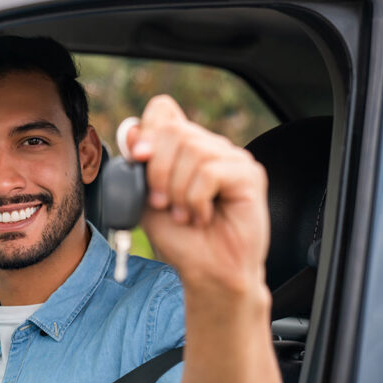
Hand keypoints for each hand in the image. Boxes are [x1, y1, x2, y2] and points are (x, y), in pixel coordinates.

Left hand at [126, 95, 269, 293]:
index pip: (163, 110)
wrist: (207, 272)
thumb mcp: (144, 198)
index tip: (138, 159)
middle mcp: (210, 147)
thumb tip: (133, 130)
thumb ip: (138, 166)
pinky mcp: (249, 175)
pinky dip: (196, 199)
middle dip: (157, 170)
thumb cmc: (180, 238)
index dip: (148, 129)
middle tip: (160, 203)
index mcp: (183, 149)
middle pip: (174, 130)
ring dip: (177, 190)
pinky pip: (210, 171)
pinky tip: (202, 216)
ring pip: (192, 150)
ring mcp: (232, 158)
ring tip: (183, 214)